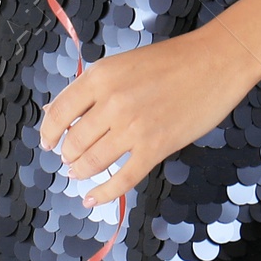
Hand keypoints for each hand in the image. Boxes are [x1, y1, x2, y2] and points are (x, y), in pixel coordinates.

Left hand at [39, 20, 260, 212]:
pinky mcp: (154, 148)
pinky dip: (102, 194)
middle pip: (73, 141)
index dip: (48, 132)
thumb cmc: (170, 60)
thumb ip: (92, 88)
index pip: (59, 112)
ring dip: (80, 172)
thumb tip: (56, 112)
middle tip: (68, 159)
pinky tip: (92, 199)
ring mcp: (133, 128)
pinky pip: (121, 180)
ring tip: (78, 173)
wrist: (213, 62)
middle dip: (67, 154)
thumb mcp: (123, 64)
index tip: (47, 142)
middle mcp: (112, 102)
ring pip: (92, 162)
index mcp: (101, 76)